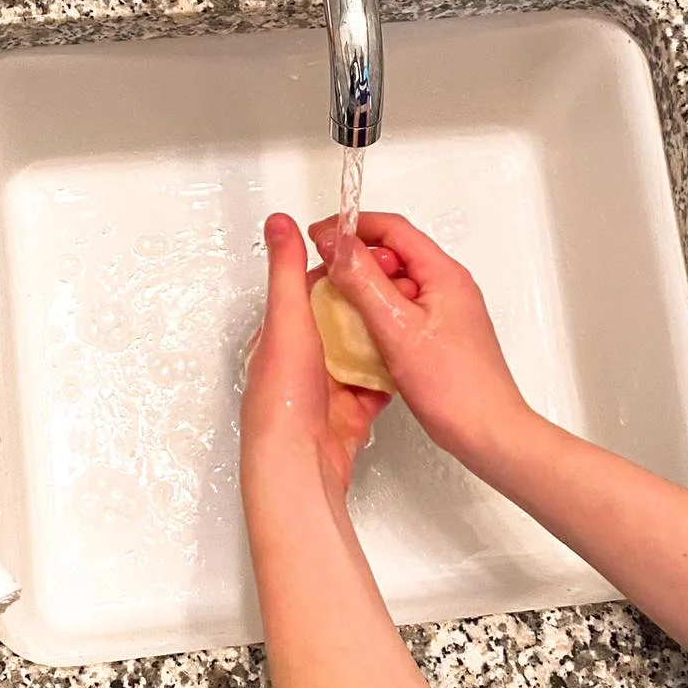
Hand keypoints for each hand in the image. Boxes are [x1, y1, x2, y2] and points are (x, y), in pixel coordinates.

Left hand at [241, 214, 390, 515]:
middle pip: (340, 319)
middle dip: (369, 303)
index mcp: (279, 334)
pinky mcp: (348, 413)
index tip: (372, 257)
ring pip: (360, 352)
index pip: (313, 289)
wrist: (299, 464)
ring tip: (409, 319)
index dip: (343, 271)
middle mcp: (300, 360)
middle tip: (400, 287)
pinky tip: (408, 363)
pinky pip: (374, 385)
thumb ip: (286, 270)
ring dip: (382, 338)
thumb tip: (278, 223)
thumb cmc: (284, 401)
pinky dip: (391, 373)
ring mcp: (325, 388)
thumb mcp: (286, 320)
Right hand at [310, 212, 530, 470]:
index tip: (320, 237)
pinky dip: (375, 315)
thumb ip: (363, 281)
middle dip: (355, 259)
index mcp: (443, 275)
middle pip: (392, 253)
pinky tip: (360, 336)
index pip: (391, 229)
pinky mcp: (437, 336)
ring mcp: (444, 312)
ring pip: (394, 284)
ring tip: (337, 307)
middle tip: (325, 274)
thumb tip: (337, 245)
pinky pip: (399, 311)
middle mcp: (447, 287)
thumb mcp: (396, 328)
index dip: (351, 227)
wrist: (487, 432)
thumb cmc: (456, 387)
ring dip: (363, 290)